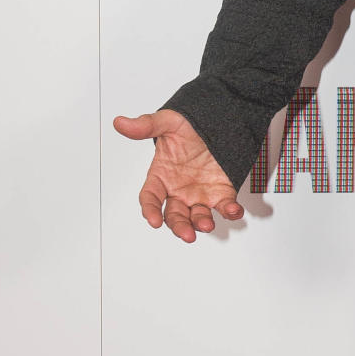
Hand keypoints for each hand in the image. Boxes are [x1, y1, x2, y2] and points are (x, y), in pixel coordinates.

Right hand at [112, 108, 244, 241]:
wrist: (216, 122)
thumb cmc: (188, 125)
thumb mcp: (167, 122)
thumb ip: (146, 125)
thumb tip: (121, 123)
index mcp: (161, 176)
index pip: (150, 198)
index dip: (150, 210)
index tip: (153, 220)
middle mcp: (179, 190)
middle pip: (174, 215)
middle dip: (179, 226)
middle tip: (187, 234)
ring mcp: (200, 194)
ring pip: (198, 216)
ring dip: (202, 223)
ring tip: (207, 225)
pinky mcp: (221, 193)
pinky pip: (225, 206)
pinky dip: (230, 211)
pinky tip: (234, 211)